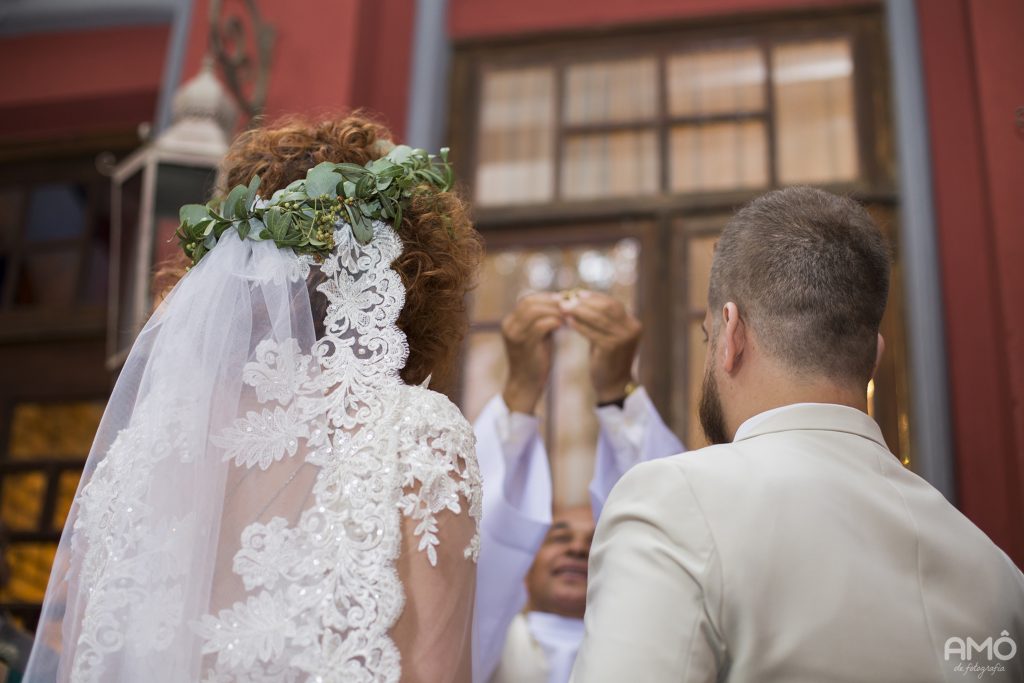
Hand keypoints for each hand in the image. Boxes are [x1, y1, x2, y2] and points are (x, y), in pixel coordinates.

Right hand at [501, 293, 563, 413]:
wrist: (525, 385)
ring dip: (554, 310)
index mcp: (510, 322)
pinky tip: (564, 324)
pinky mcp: (524, 345)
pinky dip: (554, 322)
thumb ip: (543, 320)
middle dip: (551, 301)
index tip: (564, 298)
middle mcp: (509, 326)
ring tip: (569, 312)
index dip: (546, 297)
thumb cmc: (535, 360)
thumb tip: (561, 303)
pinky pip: (540, 326)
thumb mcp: (537, 336)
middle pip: (530, 302)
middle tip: (570, 302)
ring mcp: (515, 335)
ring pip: (535, 311)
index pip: (528, 300)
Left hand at [562, 291, 641, 403]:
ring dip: (579, 311)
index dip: (594, 297)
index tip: (577, 293)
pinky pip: (592, 332)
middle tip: (567, 299)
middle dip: (585, 302)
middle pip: (606, 308)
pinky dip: (579, 325)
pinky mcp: (612, 348)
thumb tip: (579, 298)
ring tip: (564, 308)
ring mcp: (623, 338)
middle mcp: (632, 329)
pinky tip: (568, 321)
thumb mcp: (608, 335)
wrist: (613, 384)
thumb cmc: (607, 358)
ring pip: (598, 318)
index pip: (613, 304)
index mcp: (633, 324)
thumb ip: (601, 319)